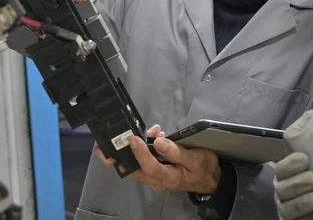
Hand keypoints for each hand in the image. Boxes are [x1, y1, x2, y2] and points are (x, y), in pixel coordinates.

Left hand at [95, 124, 221, 193]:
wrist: (210, 179)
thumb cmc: (204, 168)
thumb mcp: (197, 158)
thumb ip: (177, 151)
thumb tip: (159, 142)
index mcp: (168, 178)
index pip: (149, 167)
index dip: (139, 153)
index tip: (133, 139)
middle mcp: (156, 180)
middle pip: (131, 171)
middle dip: (115, 159)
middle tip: (101, 147)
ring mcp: (154, 176)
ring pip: (134, 166)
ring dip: (129, 150)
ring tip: (138, 132)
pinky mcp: (154, 171)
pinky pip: (141, 162)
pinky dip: (140, 148)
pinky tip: (150, 135)